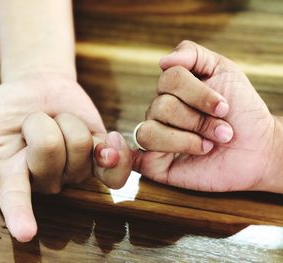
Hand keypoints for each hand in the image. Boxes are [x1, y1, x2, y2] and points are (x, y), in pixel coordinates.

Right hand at [0, 72, 129, 241]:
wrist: (38, 88)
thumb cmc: (3, 109)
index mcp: (16, 175)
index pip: (16, 199)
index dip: (20, 214)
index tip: (25, 233)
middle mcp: (48, 177)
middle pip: (54, 156)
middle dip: (43, 125)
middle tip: (34, 120)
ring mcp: (75, 167)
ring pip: (83, 148)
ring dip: (68, 122)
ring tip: (57, 120)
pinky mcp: (99, 155)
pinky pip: (115, 164)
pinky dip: (114, 151)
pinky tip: (107, 140)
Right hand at [133, 41, 282, 192]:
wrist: (258, 150)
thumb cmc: (242, 111)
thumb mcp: (224, 70)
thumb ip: (193, 54)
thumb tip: (162, 61)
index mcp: (173, 90)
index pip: (169, 79)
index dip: (198, 93)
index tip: (224, 107)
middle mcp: (160, 112)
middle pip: (162, 106)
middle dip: (199, 119)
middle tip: (222, 130)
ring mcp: (157, 137)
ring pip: (149, 131)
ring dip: (186, 139)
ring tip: (209, 145)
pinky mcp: (155, 163)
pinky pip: (144, 154)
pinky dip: (167, 150)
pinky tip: (187, 153)